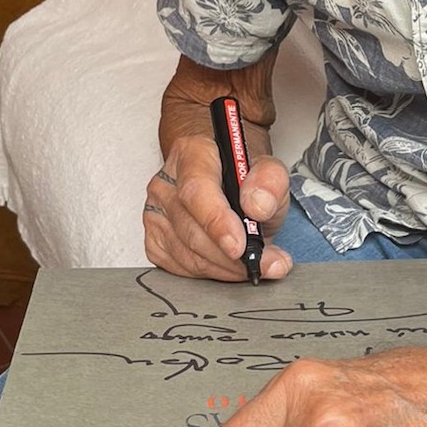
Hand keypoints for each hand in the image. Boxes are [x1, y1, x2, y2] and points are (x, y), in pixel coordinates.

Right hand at [143, 132, 292, 281]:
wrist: (226, 173)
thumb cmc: (242, 172)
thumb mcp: (269, 168)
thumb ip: (271, 181)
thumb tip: (258, 207)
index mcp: (192, 153)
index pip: (197, 191)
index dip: (217, 222)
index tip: (239, 245)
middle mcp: (166, 183)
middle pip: (192, 229)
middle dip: (230, 256)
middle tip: (265, 263)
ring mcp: (156, 213)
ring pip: (186, 254)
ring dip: (225, 268)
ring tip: (256, 265)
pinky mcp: (155, 240)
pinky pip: (181, 268)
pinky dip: (211, 273)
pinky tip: (232, 266)